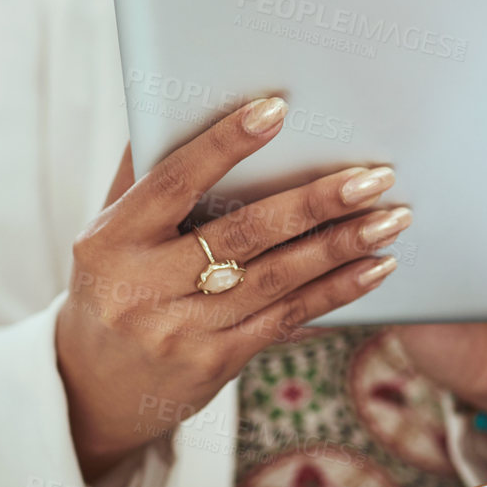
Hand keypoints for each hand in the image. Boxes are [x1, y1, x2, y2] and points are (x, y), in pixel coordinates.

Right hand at [55, 96, 411, 481]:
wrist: (94, 387)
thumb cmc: (112, 285)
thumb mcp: (108, 232)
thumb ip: (141, 174)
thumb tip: (170, 99)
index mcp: (114, 240)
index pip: (174, 181)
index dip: (225, 144)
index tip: (276, 110)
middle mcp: (143, 287)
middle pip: (243, 234)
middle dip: (316, 202)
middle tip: (373, 176)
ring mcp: (181, 331)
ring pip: (277, 279)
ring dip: (342, 246)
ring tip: (392, 217)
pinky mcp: (217, 362)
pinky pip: (288, 318)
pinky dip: (337, 290)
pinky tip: (375, 266)